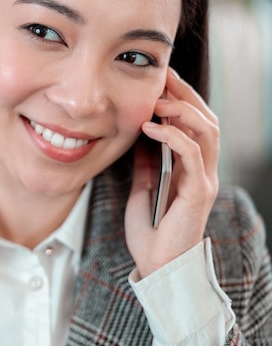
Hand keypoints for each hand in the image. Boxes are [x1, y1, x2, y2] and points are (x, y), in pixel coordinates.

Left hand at [125, 68, 219, 277]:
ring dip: (183, 110)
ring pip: (207, 132)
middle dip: (186, 95)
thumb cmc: (151, 234)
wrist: (157, 267)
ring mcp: (204, 181)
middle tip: (163, 78)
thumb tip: (138, 142)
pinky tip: (150, 127)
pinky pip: (193, 155)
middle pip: (206, 120)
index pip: (194, 125)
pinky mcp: (199, 192)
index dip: (181, 100)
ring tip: (156, 100)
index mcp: (191, 170)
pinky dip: (173, 136)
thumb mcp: (143, 191)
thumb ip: (146, 166)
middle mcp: (203, 171)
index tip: (161, 81)